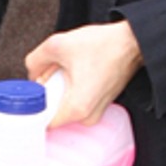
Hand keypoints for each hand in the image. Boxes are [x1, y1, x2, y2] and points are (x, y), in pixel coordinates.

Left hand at [25, 22, 142, 127]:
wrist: (133, 42)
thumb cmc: (105, 45)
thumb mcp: (58, 45)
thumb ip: (35, 60)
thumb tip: (32, 73)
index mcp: (77, 109)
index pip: (43, 123)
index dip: (33, 108)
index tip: (33, 94)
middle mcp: (88, 117)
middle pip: (53, 112)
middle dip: (48, 93)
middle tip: (54, 72)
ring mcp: (96, 113)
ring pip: (64, 106)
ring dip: (60, 89)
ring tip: (69, 69)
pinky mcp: (100, 105)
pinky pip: (77, 102)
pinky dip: (72, 89)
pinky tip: (79, 71)